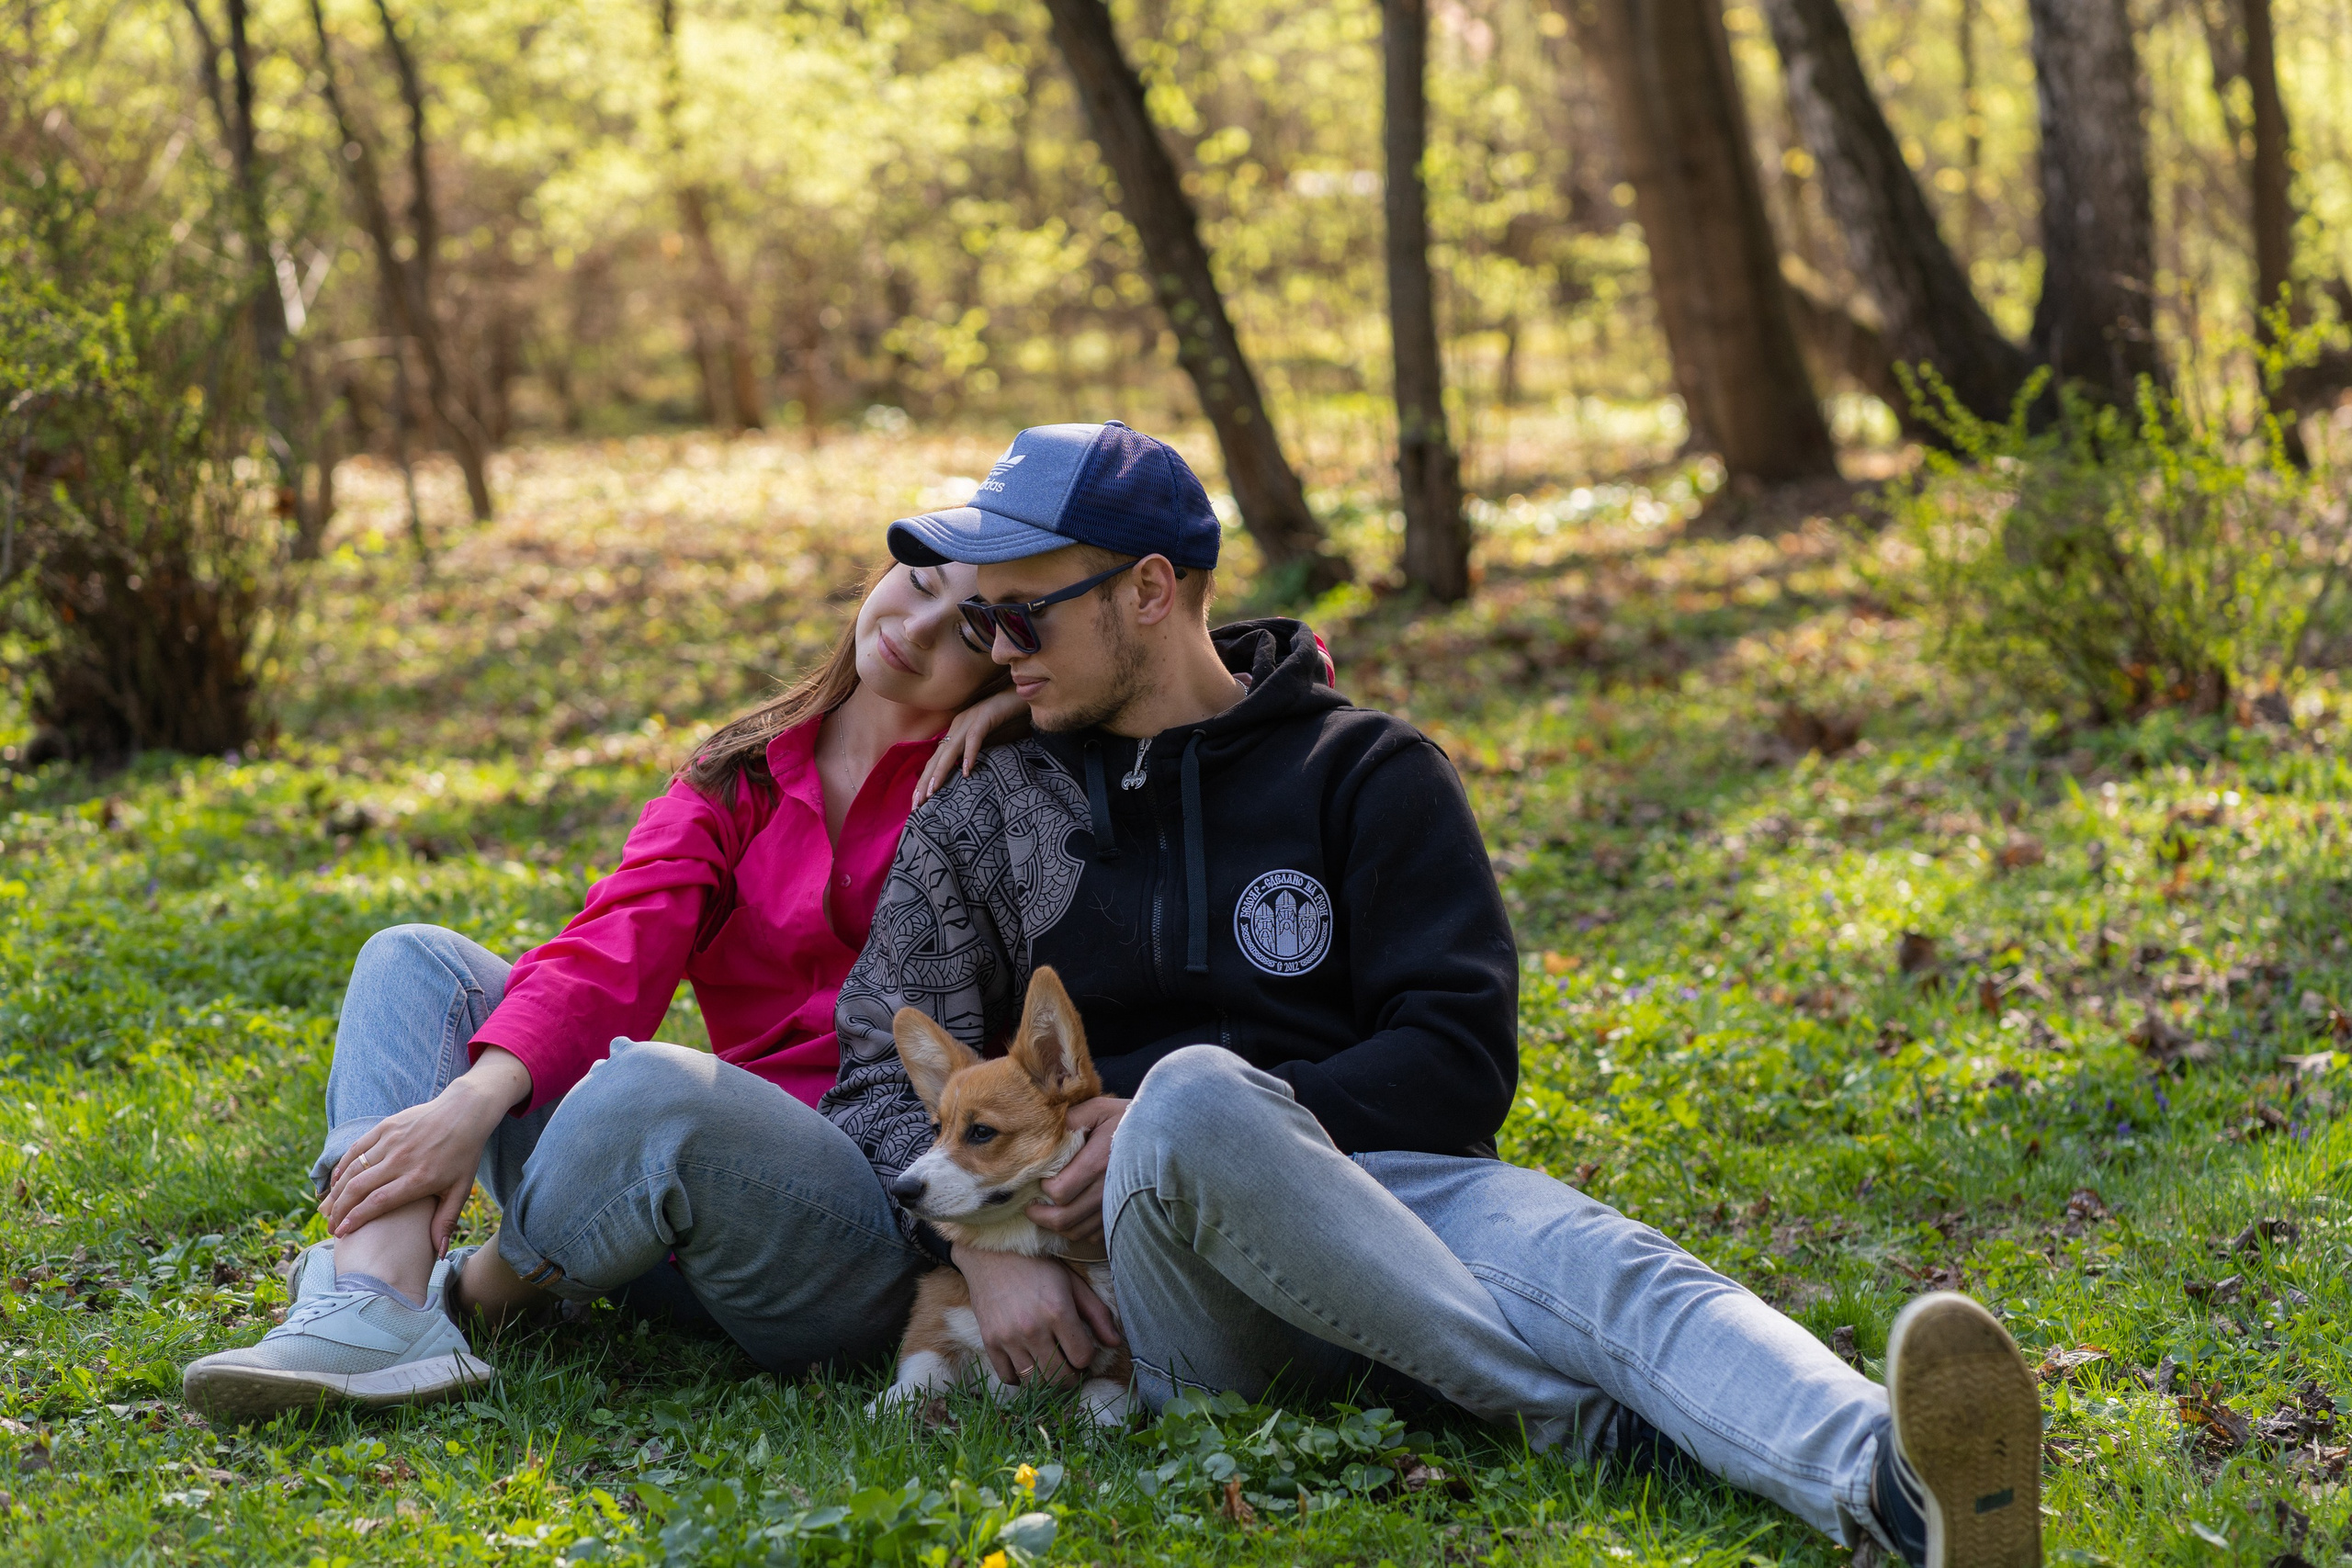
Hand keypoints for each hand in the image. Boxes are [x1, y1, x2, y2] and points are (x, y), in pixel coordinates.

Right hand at [321, 1048, 531, 1251]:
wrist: (465, 1111)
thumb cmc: (464, 1153)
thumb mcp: (461, 1189)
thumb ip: (446, 1221)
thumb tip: (440, 1254)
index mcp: (419, 1178)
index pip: (378, 1202)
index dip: (356, 1218)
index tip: (341, 1233)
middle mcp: (401, 1160)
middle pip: (359, 1188)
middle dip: (340, 1210)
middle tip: (330, 1226)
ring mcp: (391, 1141)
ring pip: (354, 1169)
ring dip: (337, 1190)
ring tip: (329, 1208)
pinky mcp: (386, 1127)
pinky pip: (356, 1149)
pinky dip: (342, 1166)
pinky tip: (336, 1181)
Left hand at [912, 689, 1030, 806]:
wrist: (1019, 695)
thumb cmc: (1004, 719)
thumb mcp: (985, 739)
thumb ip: (973, 752)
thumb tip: (965, 776)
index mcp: (956, 732)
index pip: (936, 760)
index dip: (925, 781)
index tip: (918, 803)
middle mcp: (957, 727)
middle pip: (937, 757)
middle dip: (925, 781)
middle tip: (917, 804)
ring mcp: (970, 721)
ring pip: (951, 749)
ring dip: (940, 771)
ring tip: (933, 791)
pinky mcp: (985, 717)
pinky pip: (974, 738)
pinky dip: (969, 754)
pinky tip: (966, 770)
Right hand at [953, 1244, 1119, 1388]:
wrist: (991, 1253)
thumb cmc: (1037, 1266)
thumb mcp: (1072, 1282)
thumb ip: (1097, 1313)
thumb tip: (1115, 1343)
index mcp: (1058, 1311)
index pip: (1082, 1357)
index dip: (1087, 1358)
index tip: (1083, 1351)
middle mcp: (1033, 1328)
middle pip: (1059, 1377)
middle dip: (1071, 1377)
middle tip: (1071, 1369)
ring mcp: (1008, 1337)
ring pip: (1034, 1382)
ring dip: (1046, 1380)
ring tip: (1050, 1366)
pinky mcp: (989, 1341)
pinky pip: (1007, 1377)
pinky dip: (1019, 1379)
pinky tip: (1027, 1366)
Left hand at [1028, 1095, 1127, 1248]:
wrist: (1165, 1135)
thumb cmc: (1127, 1120)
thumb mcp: (1098, 1109)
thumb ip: (1070, 1119)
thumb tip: (1042, 1133)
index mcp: (1098, 1162)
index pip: (1059, 1191)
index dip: (1043, 1188)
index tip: (1039, 1179)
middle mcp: (1108, 1189)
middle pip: (1065, 1218)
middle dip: (1041, 1216)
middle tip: (1031, 1208)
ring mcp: (1118, 1206)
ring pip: (1078, 1232)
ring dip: (1059, 1226)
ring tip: (1049, 1213)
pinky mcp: (1125, 1216)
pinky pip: (1095, 1236)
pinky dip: (1080, 1230)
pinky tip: (1075, 1215)